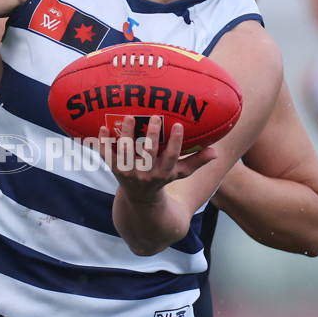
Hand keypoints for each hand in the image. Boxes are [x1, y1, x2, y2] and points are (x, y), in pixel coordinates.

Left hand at [98, 116, 215, 197]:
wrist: (139, 199)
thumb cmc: (162, 179)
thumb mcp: (180, 173)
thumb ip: (197, 162)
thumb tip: (216, 151)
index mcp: (163, 173)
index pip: (172, 157)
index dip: (175, 142)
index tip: (178, 125)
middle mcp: (146, 173)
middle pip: (149, 154)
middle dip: (151, 136)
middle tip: (154, 117)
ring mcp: (129, 172)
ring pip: (126, 153)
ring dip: (126, 135)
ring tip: (130, 116)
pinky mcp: (114, 169)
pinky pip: (106, 155)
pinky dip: (102, 143)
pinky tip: (101, 127)